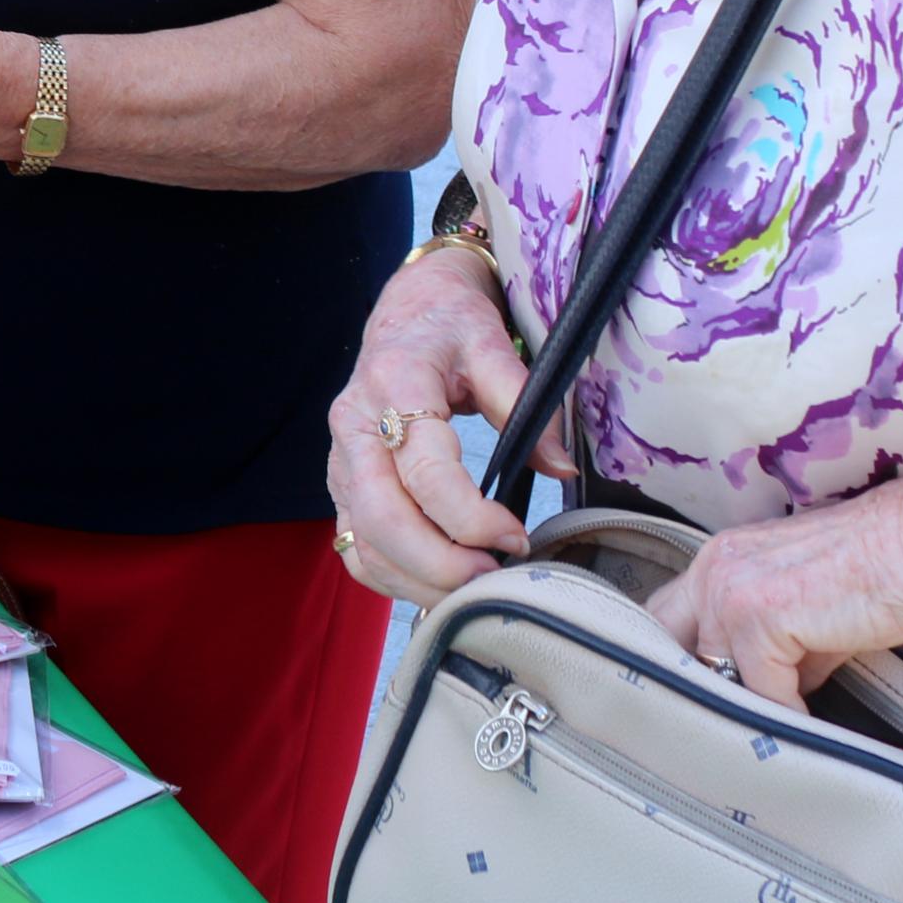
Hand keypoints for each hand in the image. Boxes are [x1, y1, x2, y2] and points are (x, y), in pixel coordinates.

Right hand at [327, 245, 544, 605]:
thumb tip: (561, 468)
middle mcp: (354, 426)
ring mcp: (341, 461)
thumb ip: (526, 404)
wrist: (409, 311)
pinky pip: (358, 550)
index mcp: (393, 385)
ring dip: (420, 584)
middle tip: (497, 581)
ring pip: (365, 545)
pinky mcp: (343, 487)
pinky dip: (395, 581)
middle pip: (383, 520)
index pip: (424, 472)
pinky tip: (439, 586)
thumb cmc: (451, 325)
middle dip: (442, 567)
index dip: (471, 518)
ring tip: (477, 591)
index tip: (517, 534)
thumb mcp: (493, 344)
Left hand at [646, 461, 902, 707]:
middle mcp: (714, 567)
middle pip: (671, 648)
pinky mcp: (760, 615)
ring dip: (747, 709)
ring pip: (717, 677)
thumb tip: (765, 696)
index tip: (697, 707)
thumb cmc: (884, 573)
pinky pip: (761, 690)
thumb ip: (775, 648)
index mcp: (721, 559)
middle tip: (723, 731)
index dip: (682, 666)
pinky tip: (811, 722)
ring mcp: (731, 589)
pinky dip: (786, 715)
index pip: (668, 621)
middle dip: (697, 691)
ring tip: (776, 733)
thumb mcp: (810, 611)